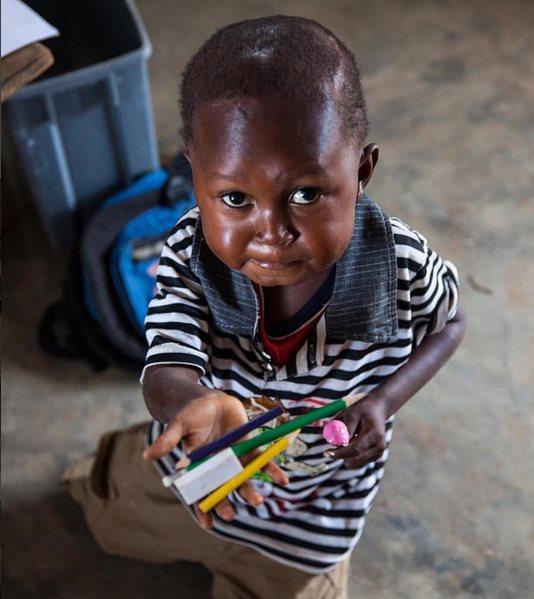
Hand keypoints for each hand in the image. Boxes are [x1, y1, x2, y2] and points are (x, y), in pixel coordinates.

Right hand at [143, 391, 287, 527]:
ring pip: (243, 478)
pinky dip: (271, 469)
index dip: (202, 507)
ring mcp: (234, 456)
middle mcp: (218, 464)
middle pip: (222, 488)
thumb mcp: (178, 424)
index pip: (199, 490)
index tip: (207, 524)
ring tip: (257, 500)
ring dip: (250, 490)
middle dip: (225, 501)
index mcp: (199, 464)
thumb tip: (147, 456)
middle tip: (230, 513)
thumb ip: (168, 440)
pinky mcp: (248, 445)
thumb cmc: (190, 412)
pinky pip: (261, 459)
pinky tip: (282, 479)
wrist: (207, 398)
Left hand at [324, 394, 387, 468]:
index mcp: (374, 434)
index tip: (326, 453)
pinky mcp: (375, 457)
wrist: (377, 410)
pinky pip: (358, 462)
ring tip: (349, 438)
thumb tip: (335, 443)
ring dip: (346, 455)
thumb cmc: (362, 411)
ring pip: (355, 463)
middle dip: (341, 454)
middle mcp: (379, 446)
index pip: (355, 449)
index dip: (339, 453)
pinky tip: (354, 442)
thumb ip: (344, 428)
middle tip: (333, 444)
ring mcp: (378, 453)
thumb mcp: (352, 413)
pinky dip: (351, 455)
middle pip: (355, 460)